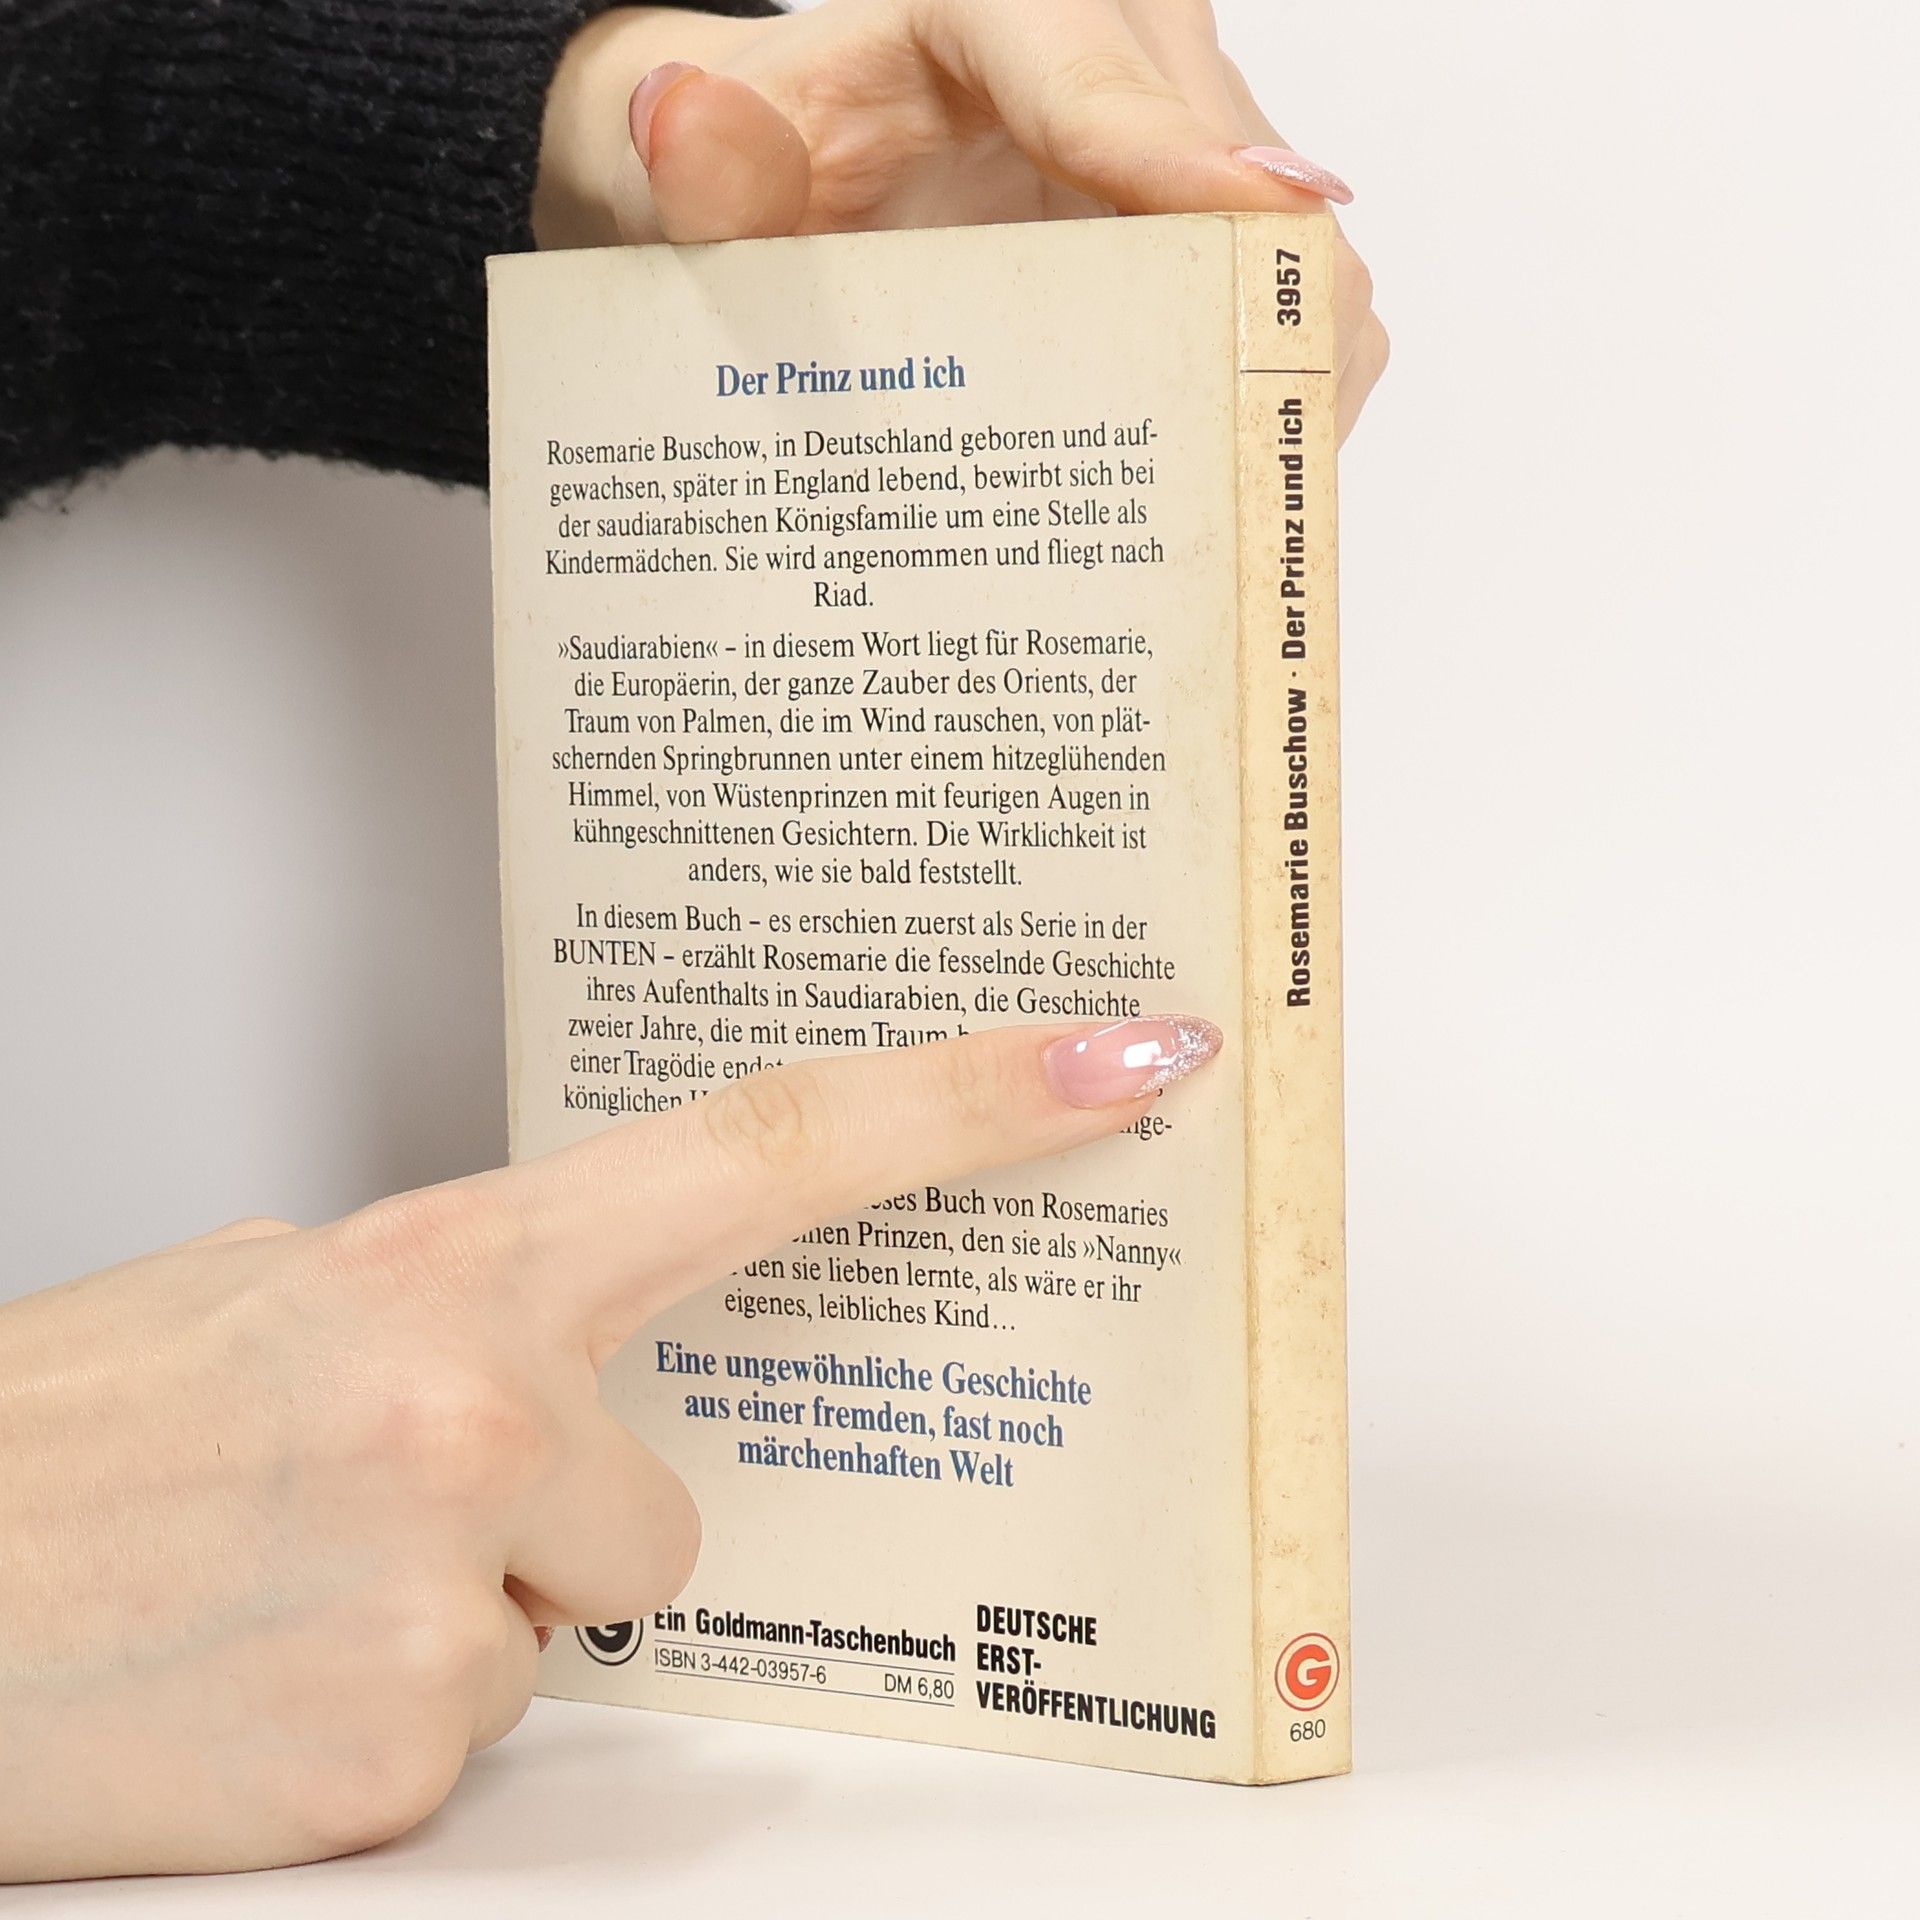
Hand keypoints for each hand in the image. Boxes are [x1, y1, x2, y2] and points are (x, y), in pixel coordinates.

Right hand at [0, 1016, 1219, 1880]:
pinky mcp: (413, 1759)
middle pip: (678, 1503)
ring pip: (583, 1622)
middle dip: (573, 1519)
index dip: (974, 1094)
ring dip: (473, 1619)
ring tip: (288, 1594)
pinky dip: (402, 1715)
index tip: (1126, 1057)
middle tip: (378, 1508)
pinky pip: (494, 1728)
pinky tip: (265, 1677)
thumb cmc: (59, 1442)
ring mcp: (457, 1594)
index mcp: (456, 1258)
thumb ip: (476, 1302)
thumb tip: (589, 1339)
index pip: (779, 1145)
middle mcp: (480, 1410)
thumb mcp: (283, 1297)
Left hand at [536, 0, 1385, 440]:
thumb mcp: (701, 173)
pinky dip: (1268, 374)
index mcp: (999, 4)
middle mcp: (1117, 37)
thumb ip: (701, 166)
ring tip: (1223, 494)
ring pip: (1300, 243)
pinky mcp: (1205, 193)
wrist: (784, 167)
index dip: (1188, 178)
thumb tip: (685, 127)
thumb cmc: (757, 162)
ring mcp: (1180, 119)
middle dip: (1255, 327)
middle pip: (1249, 180)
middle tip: (1227, 479)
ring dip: (1275, 370)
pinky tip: (1215, 461)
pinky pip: (1286, 284)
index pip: (1105, 88)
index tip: (1267, 247)